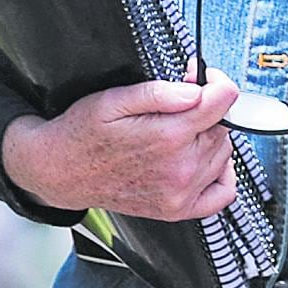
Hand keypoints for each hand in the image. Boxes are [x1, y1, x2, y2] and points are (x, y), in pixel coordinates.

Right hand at [2, 71, 240, 220]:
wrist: (63, 173)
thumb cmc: (84, 133)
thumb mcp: (114, 99)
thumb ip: (160, 92)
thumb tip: (197, 90)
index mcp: (168, 137)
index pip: (224, 100)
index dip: (215, 81)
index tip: (201, 77)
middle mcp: (180, 169)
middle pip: (223, 126)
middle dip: (208, 109)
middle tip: (181, 103)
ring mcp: (180, 194)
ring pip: (223, 153)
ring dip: (210, 138)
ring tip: (181, 131)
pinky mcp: (176, 210)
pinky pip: (222, 194)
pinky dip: (222, 174)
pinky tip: (204, 161)